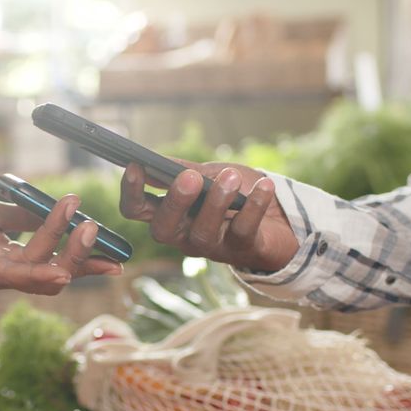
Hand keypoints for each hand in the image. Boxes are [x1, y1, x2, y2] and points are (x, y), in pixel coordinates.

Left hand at [0, 196, 122, 294]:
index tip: (115, 255)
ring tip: (84, 226)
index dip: (87, 259)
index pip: (58, 260)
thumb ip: (16, 213)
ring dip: (68, 252)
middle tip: (97, 230)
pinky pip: (16, 277)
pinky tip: (61, 269)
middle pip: (59, 270)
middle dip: (84, 255)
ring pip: (45, 273)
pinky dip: (41, 275)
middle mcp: (9, 271)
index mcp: (12, 257)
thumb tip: (48, 208)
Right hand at [120, 161, 298, 271]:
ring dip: (216, 201)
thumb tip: (155, 161)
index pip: (136, 210)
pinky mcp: (242, 249)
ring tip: (230, 176)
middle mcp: (183, 235)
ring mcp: (211, 246)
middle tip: (190, 177)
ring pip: (203, 232)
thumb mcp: (208, 175)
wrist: (279, 218)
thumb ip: (183, 170)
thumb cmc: (236, 194)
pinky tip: (264, 186)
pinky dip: (254, 205)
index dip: (131, 191)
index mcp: (169, 214)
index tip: (135, 166)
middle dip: (175, 201)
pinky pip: (243, 230)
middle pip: (163, 229)